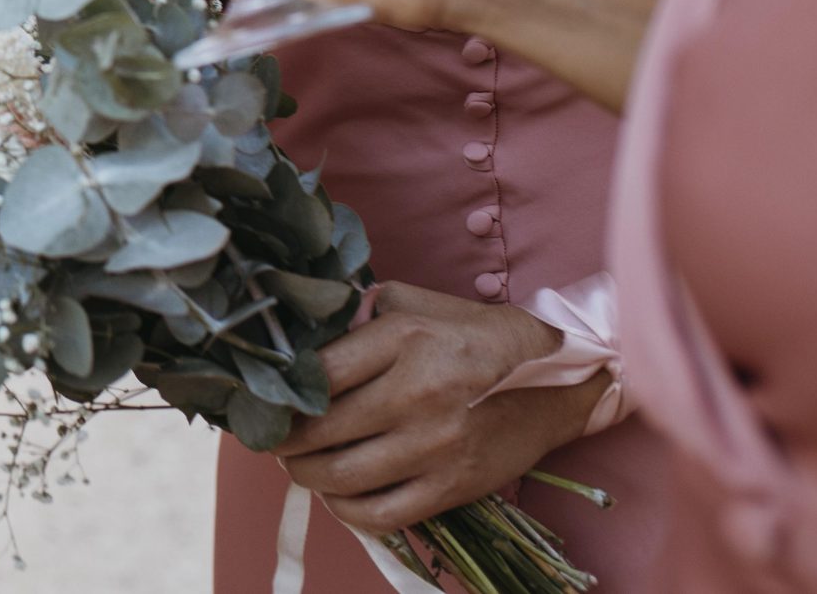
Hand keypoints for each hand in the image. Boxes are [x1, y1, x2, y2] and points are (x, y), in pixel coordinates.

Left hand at [277, 283, 605, 532]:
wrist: (554, 382)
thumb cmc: (473, 337)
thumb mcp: (415, 303)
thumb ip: (358, 311)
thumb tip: (302, 334)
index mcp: (404, 337)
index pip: (317, 372)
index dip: (279, 392)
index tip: (262, 399)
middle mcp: (418, 392)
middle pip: (318, 429)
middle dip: (281, 438)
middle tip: (271, 436)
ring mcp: (436, 445)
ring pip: (340, 476)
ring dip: (303, 475)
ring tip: (297, 464)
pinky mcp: (453, 487)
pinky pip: (380, 514)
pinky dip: (344, 510)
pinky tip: (336, 493)